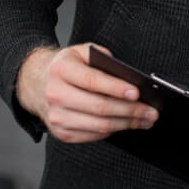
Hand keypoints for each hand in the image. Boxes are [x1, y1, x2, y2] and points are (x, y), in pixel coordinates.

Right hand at [16, 43, 156, 143]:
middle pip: (99, 107)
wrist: (37, 84)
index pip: (92, 81)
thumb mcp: (82, 52)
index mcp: (61, 70)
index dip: (116, 88)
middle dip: (130, 111)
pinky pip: (93, 135)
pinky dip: (114, 131)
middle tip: (151, 111)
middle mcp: (55, 94)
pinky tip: (127, 125)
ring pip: (99, 125)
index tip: (137, 93)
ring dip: (126, 124)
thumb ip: (104, 60)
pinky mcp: (60, 132)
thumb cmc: (68, 67)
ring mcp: (56, 116)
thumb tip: (130, 79)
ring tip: (145, 120)